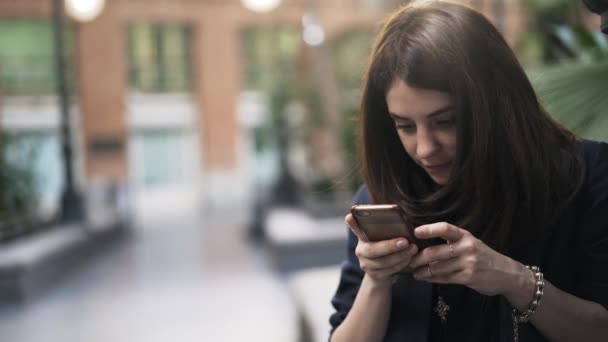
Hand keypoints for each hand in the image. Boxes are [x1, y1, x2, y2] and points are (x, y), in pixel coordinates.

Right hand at [345, 214, 418, 283]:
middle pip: (372, 249)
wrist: (384, 273)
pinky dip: (400, 265)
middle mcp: (360, 250)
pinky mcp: (373, 275)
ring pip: (382, 262)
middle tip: (405, 241)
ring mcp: (365, 264)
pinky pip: (388, 271)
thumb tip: (401, 222)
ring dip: (400, 256)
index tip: (350, 216)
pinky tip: (409, 259)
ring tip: (413, 249)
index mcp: (362, 237)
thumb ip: (388, 230)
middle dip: (390, 246)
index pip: (355, 228)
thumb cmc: (388, 249)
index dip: (352, 223)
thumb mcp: (387, 238)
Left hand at [408, 222, 528, 297]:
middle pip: (436, 252)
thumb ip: (452, 242)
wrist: (507, 274)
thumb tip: (425, 242)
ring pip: (438, 267)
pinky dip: (432, 279)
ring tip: (414, 272)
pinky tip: (425, 278)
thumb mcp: (471, 244)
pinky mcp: (468, 278)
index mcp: (465, 236)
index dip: (429, 229)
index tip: (415, 232)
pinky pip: (445, 278)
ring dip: (423, 271)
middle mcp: (467, 247)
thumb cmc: (483, 257)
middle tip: (408, 260)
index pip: (445, 228)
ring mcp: (468, 263)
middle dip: (418, 257)